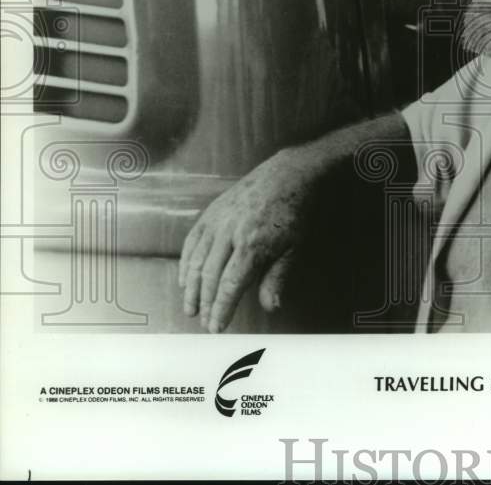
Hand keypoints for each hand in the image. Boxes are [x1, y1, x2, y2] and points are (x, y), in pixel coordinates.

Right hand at [178, 147, 317, 332]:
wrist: (288, 174)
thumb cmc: (295, 212)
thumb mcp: (295, 247)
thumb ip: (278, 277)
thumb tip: (271, 307)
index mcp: (252, 244)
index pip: (230, 285)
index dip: (221, 308)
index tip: (216, 327)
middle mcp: (230, 233)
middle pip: (209, 276)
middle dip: (205, 303)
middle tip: (205, 322)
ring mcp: (218, 221)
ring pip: (196, 260)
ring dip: (191, 288)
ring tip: (191, 308)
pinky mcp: (211, 212)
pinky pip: (192, 241)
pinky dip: (186, 262)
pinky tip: (185, 280)